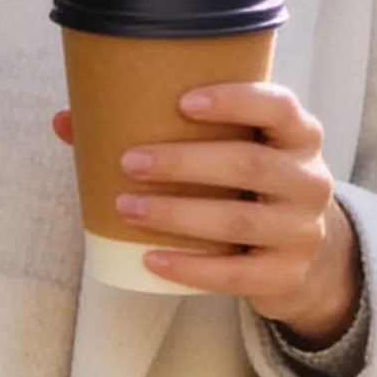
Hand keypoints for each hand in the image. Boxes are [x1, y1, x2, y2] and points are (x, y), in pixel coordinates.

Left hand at [51, 82, 359, 338]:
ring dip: (177, 215)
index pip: (278, 106)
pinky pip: (234, 274)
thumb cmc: (251, 184)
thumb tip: (68, 119)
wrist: (307, 254)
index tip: (182, 102)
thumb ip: (168, 127)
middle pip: (250, 166)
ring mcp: (301, 231)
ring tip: (127, 207)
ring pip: (237, 222)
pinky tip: (151, 258)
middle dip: (185, 163)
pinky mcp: (285, 275)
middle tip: (130, 161)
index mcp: (298, 133)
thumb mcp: (236, 148)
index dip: (234, 100)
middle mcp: (309, 178)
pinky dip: (190, 267)